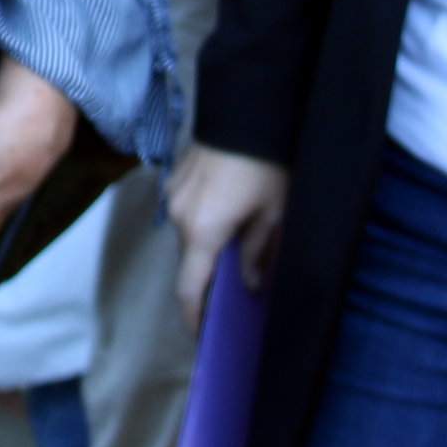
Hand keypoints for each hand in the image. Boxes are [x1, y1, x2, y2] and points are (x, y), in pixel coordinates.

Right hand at [166, 145, 290, 323]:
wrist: (247, 110)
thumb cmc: (266, 164)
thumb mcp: (273, 213)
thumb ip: (257, 253)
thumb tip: (251, 285)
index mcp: (202, 231)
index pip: (190, 287)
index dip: (194, 317)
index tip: (201, 337)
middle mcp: (178, 216)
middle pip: (189, 261)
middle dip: (209, 277)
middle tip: (235, 290)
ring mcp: (173, 195)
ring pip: (188, 235)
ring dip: (208, 247)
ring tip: (237, 247)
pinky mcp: (175, 179)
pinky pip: (187, 212)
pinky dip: (203, 223)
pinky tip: (229, 215)